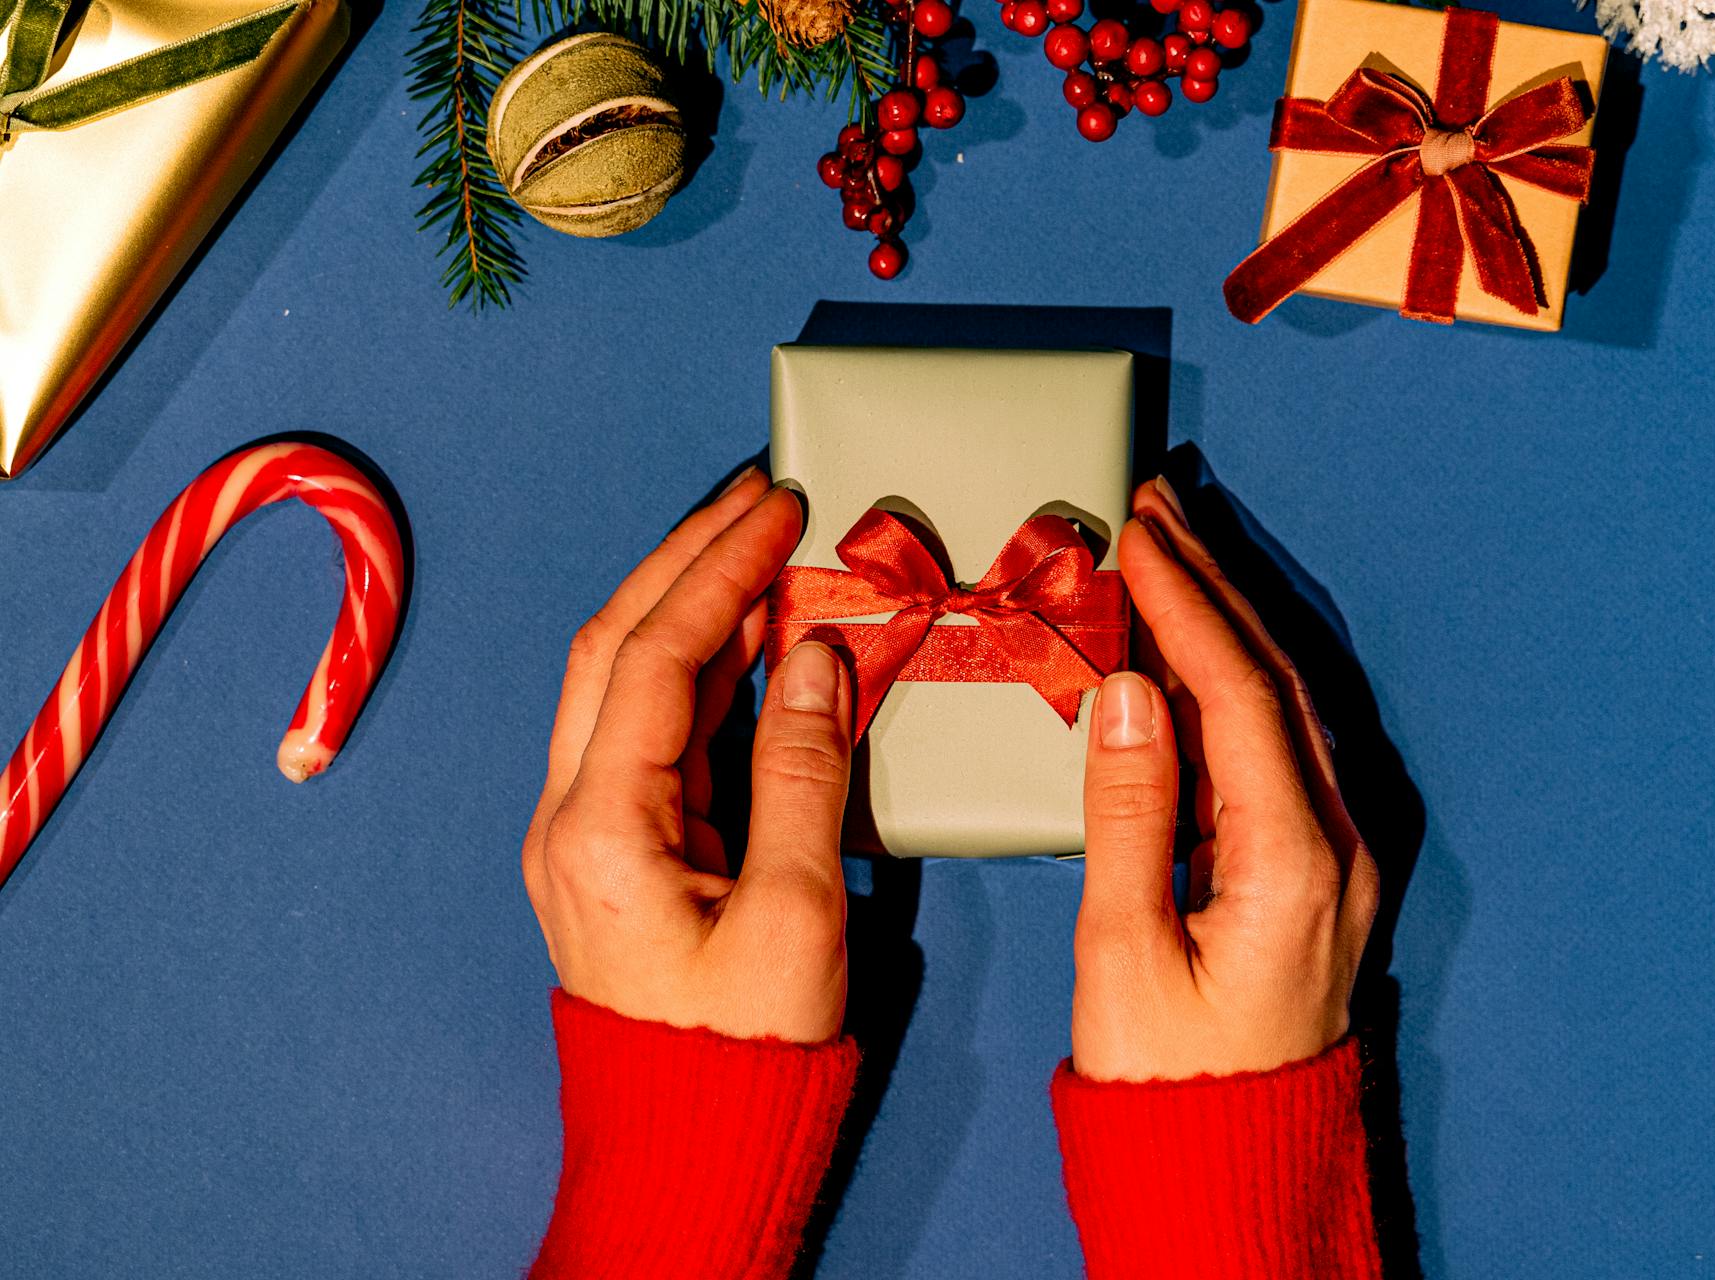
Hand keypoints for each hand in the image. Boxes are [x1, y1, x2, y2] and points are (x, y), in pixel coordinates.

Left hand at [522, 470, 855, 1043]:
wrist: (691, 1146)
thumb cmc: (744, 1052)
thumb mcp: (796, 916)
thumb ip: (804, 772)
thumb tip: (813, 656)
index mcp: (602, 830)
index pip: (655, 658)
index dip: (719, 571)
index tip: (779, 508)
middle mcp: (572, 817)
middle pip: (614, 648)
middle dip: (683, 560)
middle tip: (755, 496)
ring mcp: (585, 832)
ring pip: (623, 681)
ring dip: (687, 605)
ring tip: (757, 544)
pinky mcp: (617, 849)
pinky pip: (650, 730)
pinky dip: (700, 670)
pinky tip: (751, 637)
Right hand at [1069, 478, 1378, 1080]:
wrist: (1238, 1162)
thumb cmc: (1172, 1077)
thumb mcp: (1123, 954)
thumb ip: (1127, 815)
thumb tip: (1126, 693)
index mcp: (1295, 863)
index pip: (1240, 695)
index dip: (1187, 605)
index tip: (1140, 535)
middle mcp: (1339, 846)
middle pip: (1281, 680)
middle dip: (1218, 586)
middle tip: (1162, 509)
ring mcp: (1342, 856)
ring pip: (1293, 705)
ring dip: (1232, 623)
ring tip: (1175, 553)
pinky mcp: (1324, 870)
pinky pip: (1287, 747)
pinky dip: (1237, 683)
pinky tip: (1192, 654)